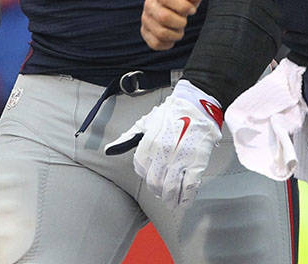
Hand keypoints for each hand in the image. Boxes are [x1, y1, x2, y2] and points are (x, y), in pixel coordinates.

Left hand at [104, 80, 222, 205]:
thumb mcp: (146, 122)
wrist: (197, 105)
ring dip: (170, 199)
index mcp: (149, 143)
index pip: (141, 169)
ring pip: (170, 188)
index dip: (145, 175)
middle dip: (157, 191)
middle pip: (155, 182)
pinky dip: (186, 198)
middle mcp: (163, 152)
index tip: (151, 177)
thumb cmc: (172, 113)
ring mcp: (180, 158)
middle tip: (161, 193)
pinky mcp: (197, 162)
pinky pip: (189, 186)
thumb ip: (127, 138)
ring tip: (171, 202)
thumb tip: (109, 150)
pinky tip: (184, 202)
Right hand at [141, 0, 203, 49]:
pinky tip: (173, 35)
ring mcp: (146, 18)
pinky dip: (168, 43)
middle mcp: (149, 3)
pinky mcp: (145, 32)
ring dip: (176, 34)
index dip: (183, 6)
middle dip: (181, 22)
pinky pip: (156, 43)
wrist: (172, 1)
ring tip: (179, 28)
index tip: (192, 9)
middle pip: (163, 17)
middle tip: (184, 20)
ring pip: (160, 33)